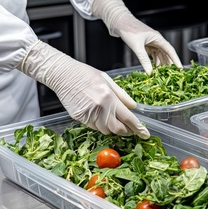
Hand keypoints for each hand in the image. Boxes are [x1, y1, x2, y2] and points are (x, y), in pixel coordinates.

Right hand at [17, 40, 149, 138]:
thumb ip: (122, 95)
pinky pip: (94, 127)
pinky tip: (100, 116)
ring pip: (106, 130)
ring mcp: (88, 114)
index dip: (138, 128)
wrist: (62, 75)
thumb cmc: (84, 74)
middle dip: (126, 132)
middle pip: (118, 129)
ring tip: (114, 120)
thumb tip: (133, 107)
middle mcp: (99, 108)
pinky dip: (100, 125)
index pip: (128, 118)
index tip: (145, 134)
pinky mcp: (79, 118)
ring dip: (113, 128)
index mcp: (109, 97)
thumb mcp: (108, 80)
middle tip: (131, 130)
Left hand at [92, 0, 181, 73]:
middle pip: (166, 54)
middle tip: (171, 74)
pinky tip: (153, 67)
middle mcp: (156, 40)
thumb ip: (144, 60)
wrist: (119, 22)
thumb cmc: (128, 30)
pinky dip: (153, 61)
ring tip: (161, 73)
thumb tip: (149, 72)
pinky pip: (152, 54)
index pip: (170, 50)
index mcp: (158, 38)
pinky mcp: (145, 44)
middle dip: (168, 64)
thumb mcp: (137, 46)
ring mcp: (151, 42)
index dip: (176, 60)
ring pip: (159, 55)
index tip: (180, 69)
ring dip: (160, 63)